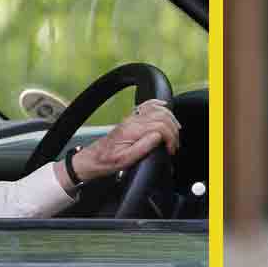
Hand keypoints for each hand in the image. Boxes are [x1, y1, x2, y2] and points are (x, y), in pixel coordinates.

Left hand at [65, 99, 180, 185]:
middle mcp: (133, 121)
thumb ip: (143, 147)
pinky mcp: (132, 119)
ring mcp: (132, 118)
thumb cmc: (108, 161)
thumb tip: (158, 136)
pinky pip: (147, 105)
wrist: (94, 158)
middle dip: (173, 131)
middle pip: (162, 116)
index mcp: (132, 130)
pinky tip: (164, 107)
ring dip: (171, 120)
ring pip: (158, 110)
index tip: (170, 150)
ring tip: (173, 134)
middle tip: (173, 145)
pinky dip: (158, 104)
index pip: (160, 126)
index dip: (171, 138)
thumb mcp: (125, 160)